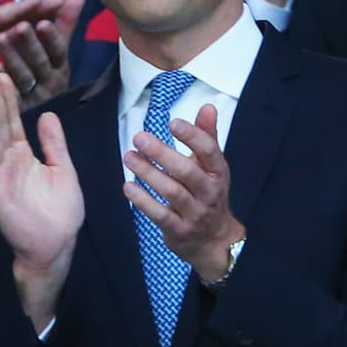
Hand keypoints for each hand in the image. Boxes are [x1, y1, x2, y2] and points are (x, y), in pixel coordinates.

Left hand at [0, 0, 85, 105]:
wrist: (38, 112)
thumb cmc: (48, 74)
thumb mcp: (57, 50)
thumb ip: (66, 22)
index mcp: (61, 67)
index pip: (59, 50)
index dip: (51, 37)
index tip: (42, 22)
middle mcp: (52, 83)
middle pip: (40, 62)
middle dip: (30, 43)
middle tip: (19, 26)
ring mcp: (35, 97)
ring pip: (22, 77)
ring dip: (12, 57)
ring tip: (0, 39)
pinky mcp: (19, 109)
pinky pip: (10, 96)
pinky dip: (2, 82)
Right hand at [0, 72, 83, 332]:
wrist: (56, 245)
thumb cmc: (61, 212)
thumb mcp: (63, 170)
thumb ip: (54, 144)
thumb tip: (46, 114)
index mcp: (24, 156)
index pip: (13, 122)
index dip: (9, 100)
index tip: (4, 77)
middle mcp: (9, 163)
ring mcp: (0, 177)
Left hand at [122, 104, 245, 280]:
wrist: (214, 240)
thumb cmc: (208, 193)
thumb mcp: (212, 166)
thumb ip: (207, 136)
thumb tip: (208, 106)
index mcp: (218, 173)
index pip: (209, 152)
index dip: (193, 136)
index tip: (173, 123)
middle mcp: (209, 193)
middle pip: (187, 171)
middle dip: (162, 153)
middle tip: (139, 137)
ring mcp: (195, 213)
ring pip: (171, 192)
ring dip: (148, 173)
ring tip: (129, 157)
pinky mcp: (179, 230)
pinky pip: (159, 215)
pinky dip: (143, 201)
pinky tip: (128, 186)